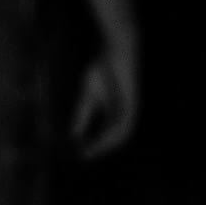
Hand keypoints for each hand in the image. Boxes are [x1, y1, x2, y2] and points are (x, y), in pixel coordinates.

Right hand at [72, 42, 139, 157]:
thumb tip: (73, 135)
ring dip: (107, 142)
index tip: (82, 153)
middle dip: (101, 147)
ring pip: (123, 132)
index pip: (108, 134)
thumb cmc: (102, 69)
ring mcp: (130, 107)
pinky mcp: (132, 100)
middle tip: (86, 154)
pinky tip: (104, 135)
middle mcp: (125, 112)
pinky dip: (115, 130)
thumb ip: (83, 114)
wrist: (115, 50)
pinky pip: (125, 121)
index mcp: (115, 111)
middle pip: (116, 137)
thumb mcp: (88, 95)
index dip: (96, 145)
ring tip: (93, 149)